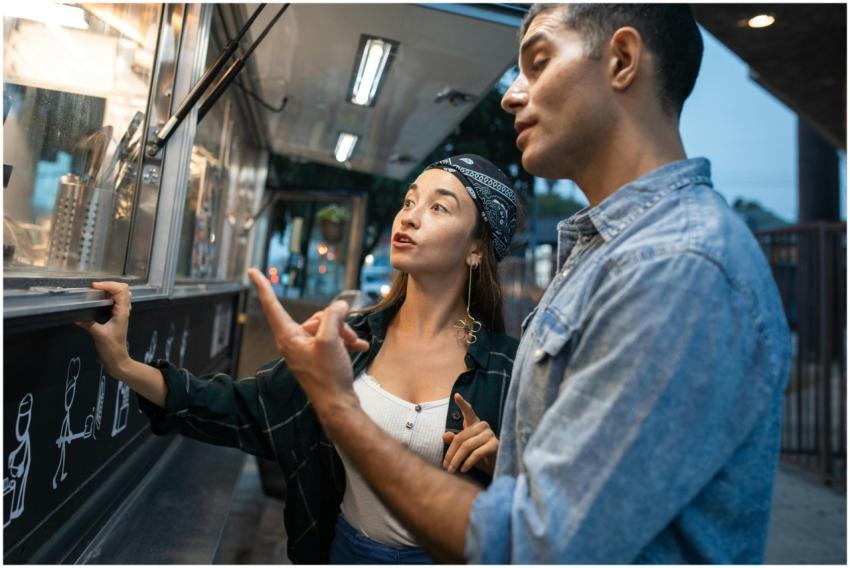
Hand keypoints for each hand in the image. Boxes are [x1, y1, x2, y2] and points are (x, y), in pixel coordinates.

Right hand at [77, 282, 132, 376]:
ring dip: (110, 290)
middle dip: (109, 284)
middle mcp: (124, 310)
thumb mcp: (98, 335)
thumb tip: (75, 314)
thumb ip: (88, 323)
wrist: (117, 360)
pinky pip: (116, 302)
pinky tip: (96, 301)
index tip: (94, 287)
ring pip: (121, 294)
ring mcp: (121, 313)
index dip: (108, 285)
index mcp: (122, 311)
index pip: (121, 290)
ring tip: (95, 292)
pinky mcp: (116, 317)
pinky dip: (108, 297)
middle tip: (94, 288)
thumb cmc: (111, 348)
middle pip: (123, 289)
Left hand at [247, 268, 359, 416]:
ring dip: (343, 333)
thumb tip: (339, 306)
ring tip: (355, 343)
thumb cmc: (328, 375)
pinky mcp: (318, 358)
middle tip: (348, 335)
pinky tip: (359, 347)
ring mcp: (306, 350)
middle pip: (315, 317)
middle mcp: (293, 342)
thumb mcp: (330, 340)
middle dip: (335, 321)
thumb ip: (332, 317)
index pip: (272, 305)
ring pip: (326, 328)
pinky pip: (331, 340)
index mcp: (288, 336)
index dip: (263, 286)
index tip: (252, 270)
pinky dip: (345, 342)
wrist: (338, 404)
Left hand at [441, 393, 498, 475]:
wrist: (496, 467)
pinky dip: (467, 463)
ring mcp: (490, 434)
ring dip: (457, 460)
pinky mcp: (495, 445)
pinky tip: (463, 469)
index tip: (456, 395)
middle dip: (450, 453)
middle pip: (460, 437)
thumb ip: (454, 441)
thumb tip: (444, 436)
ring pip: (467, 446)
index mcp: (475, 424)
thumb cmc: (479, 456)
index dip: (462, 403)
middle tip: (445, 466)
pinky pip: (476, 453)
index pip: (468, 411)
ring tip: (451, 470)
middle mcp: (483, 426)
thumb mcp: (464, 449)